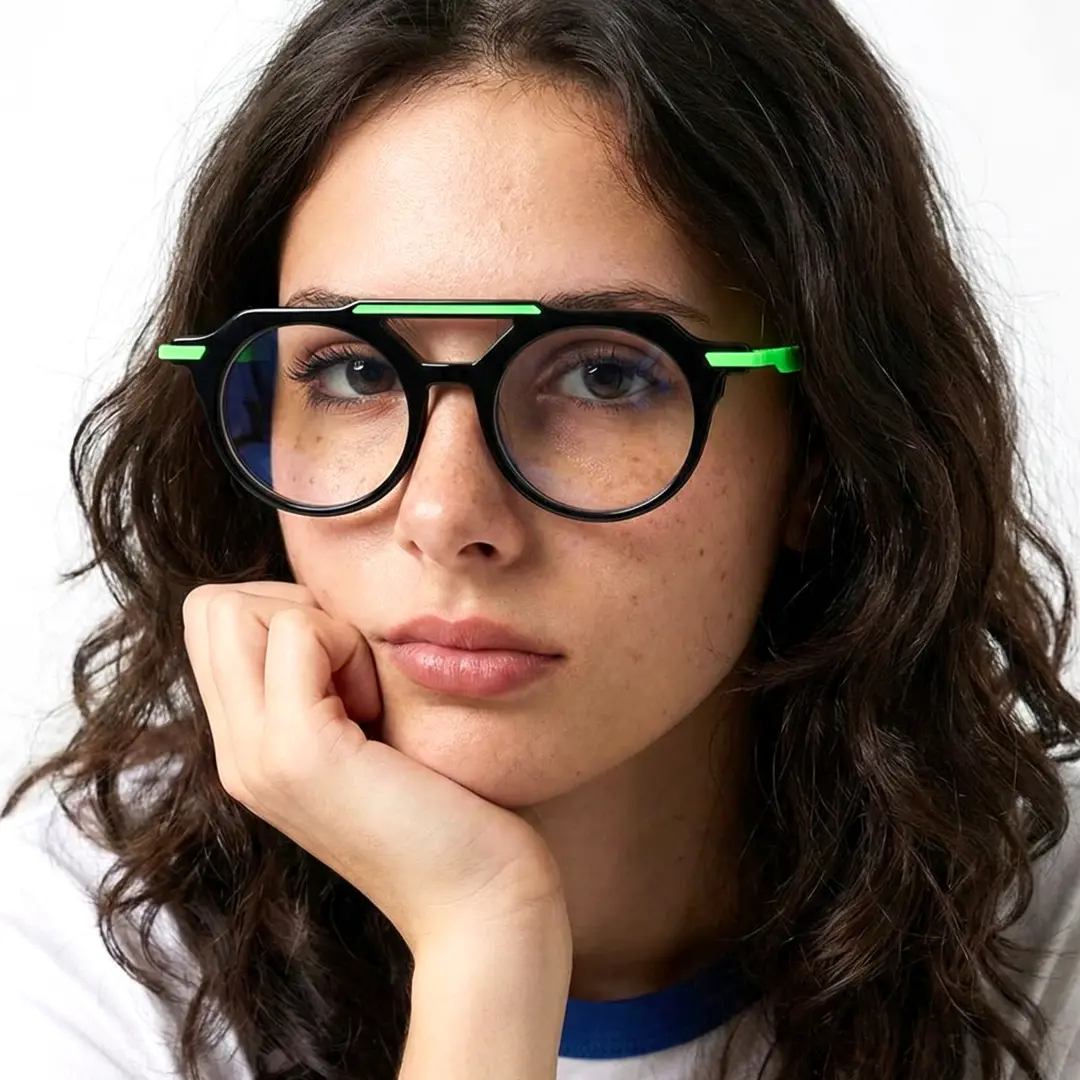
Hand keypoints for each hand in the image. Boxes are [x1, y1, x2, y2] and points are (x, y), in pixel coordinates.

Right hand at [182, 582, 567, 950]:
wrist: (480, 902)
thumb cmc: (449, 809)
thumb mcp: (367, 735)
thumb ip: (325, 683)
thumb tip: (324, 608)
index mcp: (249, 747)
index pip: (212, 622)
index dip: (281, 612)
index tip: (347, 666)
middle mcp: (236, 752)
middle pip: (211, 608)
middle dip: (289, 608)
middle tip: (353, 673)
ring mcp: (257, 755)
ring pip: (237, 610)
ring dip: (318, 627)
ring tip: (365, 696)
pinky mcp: (298, 752)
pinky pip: (296, 632)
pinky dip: (347, 645)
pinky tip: (379, 710)